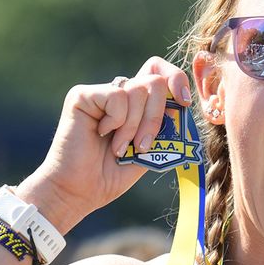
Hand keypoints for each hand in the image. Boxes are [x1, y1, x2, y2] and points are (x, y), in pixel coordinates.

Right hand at [18, 57, 193, 231]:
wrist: (79, 192)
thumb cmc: (109, 176)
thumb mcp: (149, 152)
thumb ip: (165, 129)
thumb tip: (182, 108)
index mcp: (134, 104)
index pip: (159, 72)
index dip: (176, 79)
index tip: (184, 102)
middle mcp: (117, 93)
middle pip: (154, 80)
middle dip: (156, 116)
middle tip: (143, 145)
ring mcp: (99, 93)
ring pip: (138, 89)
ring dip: (134, 126)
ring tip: (120, 147)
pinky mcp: (82, 96)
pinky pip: (117, 96)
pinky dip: (117, 121)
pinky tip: (101, 134)